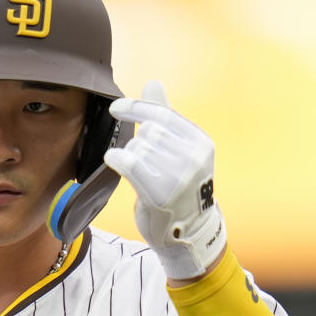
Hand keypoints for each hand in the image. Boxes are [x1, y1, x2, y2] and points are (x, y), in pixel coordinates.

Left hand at [104, 81, 225, 279]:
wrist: (185, 232)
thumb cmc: (178, 187)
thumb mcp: (179, 149)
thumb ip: (165, 116)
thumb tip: (153, 82)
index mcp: (201, 142)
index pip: (162, 114)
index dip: (136, 107)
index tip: (115, 108)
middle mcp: (194, 157)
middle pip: (149, 131)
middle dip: (139, 142)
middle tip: (145, 162)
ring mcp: (179, 176)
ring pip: (138, 147)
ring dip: (131, 156)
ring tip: (143, 174)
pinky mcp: (160, 193)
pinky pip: (129, 162)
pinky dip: (117, 158)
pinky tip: (115, 160)